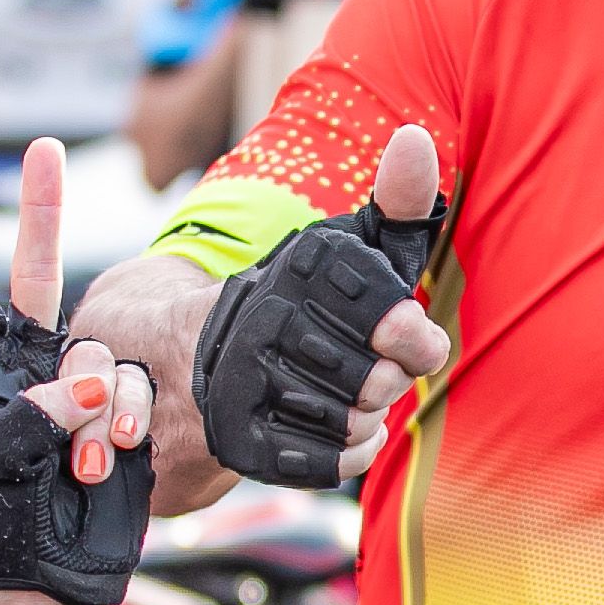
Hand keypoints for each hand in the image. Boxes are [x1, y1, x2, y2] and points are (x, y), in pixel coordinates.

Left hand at [0, 144, 156, 604]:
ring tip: (82, 470)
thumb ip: (36, 415)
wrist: (45, 593)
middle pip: (38, 277)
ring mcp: (82, 395)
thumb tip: (91, 384)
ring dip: (99, 406)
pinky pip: (137, 394)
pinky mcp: (124, 421)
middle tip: (43, 147)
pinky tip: (111, 465)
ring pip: (101, 349)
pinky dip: (126, 426)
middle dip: (41, 212)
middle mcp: (31, 372)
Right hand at [192, 125, 453, 488]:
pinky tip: (320, 425)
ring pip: (357, 425)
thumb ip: (397, 204)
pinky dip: (340, 453)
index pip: (402, 326)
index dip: (414, 341)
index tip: (403, 338)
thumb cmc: (297, 302)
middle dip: (382, 381)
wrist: (187, 361)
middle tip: (356, 366)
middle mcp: (266, 324)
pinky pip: (330, 464)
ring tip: (331, 392)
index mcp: (301, 273)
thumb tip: (416, 140)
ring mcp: (247, 387)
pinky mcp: (240, 442)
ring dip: (360, 418)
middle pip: (382, 384)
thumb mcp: (347, 248)